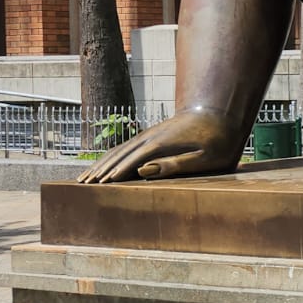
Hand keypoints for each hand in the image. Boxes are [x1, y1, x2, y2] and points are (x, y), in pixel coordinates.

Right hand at [77, 109, 241, 182]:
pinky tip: (103, 166)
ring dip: (100, 163)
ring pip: (118, 150)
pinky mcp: (152, 136)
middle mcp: (149, 137)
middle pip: (118, 155)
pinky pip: (125, 147)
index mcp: (160, 144)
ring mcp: (149, 135)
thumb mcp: (203, 158)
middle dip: (100, 170)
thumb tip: (143, 170)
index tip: (98, 187)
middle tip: (82, 186)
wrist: (220, 114)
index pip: (131, 161)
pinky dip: (110, 157)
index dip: (113, 174)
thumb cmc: (218, 140)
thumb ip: (174, 164)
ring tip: (85, 178)